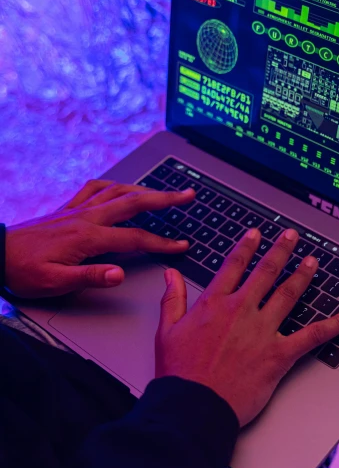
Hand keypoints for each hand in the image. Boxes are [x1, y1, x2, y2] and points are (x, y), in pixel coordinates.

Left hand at [5, 179, 195, 298]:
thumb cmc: (23, 271)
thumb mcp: (55, 283)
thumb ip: (90, 277)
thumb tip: (120, 275)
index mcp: (87, 237)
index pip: (135, 239)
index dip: (162, 243)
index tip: (181, 245)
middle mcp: (85, 217)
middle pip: (134, 202)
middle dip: (164, 199)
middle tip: (187, 195)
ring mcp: (76, 210)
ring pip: (117, 190)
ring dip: (144, 189)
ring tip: (163, 192)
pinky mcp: (66, 209)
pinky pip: (95, 188)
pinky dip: (113, 184)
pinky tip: (119, 187)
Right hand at [155, 227, 338, 426]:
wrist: (194, 406)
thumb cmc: (180, 373)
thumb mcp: (166, 331)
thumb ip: (172, 299)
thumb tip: (170, 274)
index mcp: (214, 304)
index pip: (234, 266)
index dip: (247, 247)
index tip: (256, 235)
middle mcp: (241, 311)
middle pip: (266, 272)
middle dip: (281, 251)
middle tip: (292, 236)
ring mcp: (262, 331)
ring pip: (288, 294)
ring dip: (303, 275)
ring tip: (313, 262)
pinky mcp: (278, 354)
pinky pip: (311, 335)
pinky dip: (332, 325)